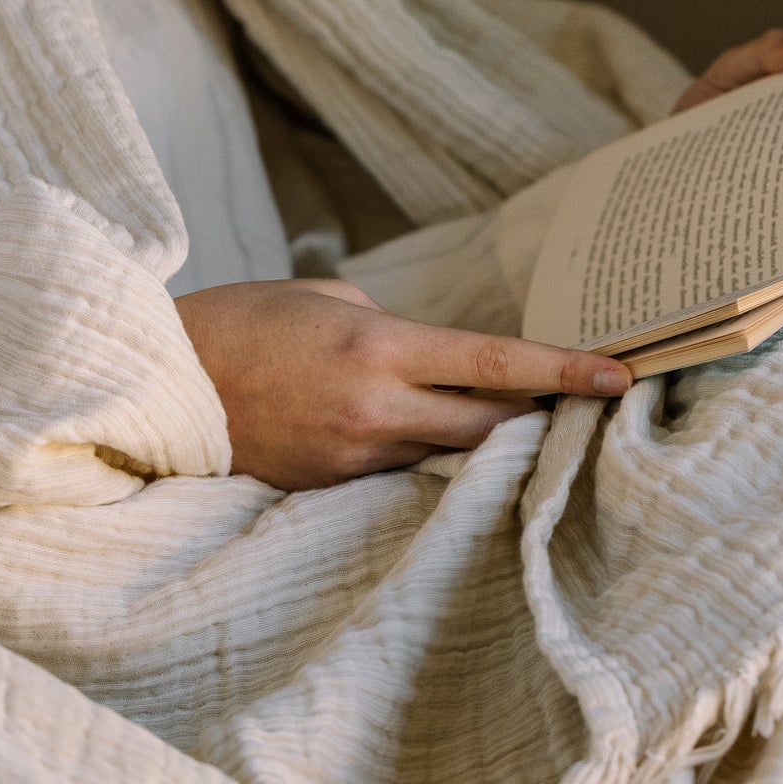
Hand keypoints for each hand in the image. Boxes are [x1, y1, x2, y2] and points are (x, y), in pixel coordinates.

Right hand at [175, 279, 632, 489]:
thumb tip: (431, 362)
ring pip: (449, 452)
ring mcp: (354, 454)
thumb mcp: (326, 298)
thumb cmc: (242, 321)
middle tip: (581, 404)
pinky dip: (426, 451)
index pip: (494, 365)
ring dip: (483, 438)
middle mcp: (374, 407)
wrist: (163, 384)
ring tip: (513, 422)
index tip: (619, 376)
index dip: (564, 371)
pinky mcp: (332, 485)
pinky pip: (402, 470)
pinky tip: (426, 436)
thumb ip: (391, 327)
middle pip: (490, 424)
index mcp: (377, 346)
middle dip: (538, 416)